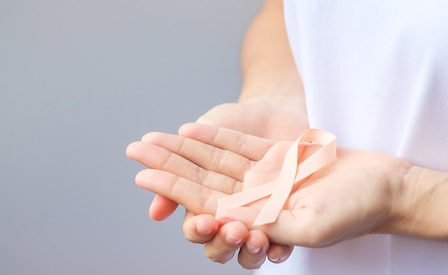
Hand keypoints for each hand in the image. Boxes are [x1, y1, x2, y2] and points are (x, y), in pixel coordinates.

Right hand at [127, 101, 307, 267]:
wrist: (275, 105)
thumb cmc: (235, 121)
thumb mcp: (206, 133)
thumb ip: (183, 161)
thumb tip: (155, 209)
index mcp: (208, 198)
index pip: (198, 224)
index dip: (197, 228)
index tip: (203, 222)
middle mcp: (235, 212)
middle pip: (222, 243)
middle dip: (222, 242)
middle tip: (230, 231)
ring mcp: (263, 214)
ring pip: (250, 247)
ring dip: (249, 251)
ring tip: (255, 240)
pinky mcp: (292, 212)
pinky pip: (286, 239)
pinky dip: (279, 250)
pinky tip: (276, 250)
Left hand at [131, 123, 412, 252]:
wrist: (386, 186)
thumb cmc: (354, 212)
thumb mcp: (310, 226)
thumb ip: (269, 224)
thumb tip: (225, 218)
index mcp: (260, 221)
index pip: (207, 205)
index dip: (174, 190)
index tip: (144, 177)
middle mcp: (257, 201)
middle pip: (204, 181)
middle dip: (169, 168)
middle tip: (135, 152)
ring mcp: (267, 178)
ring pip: (216, 163)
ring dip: (186, 151)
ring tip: (154, 139)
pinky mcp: (279, 158)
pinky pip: (241, 148)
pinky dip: (216, 139)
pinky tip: (191, 131)